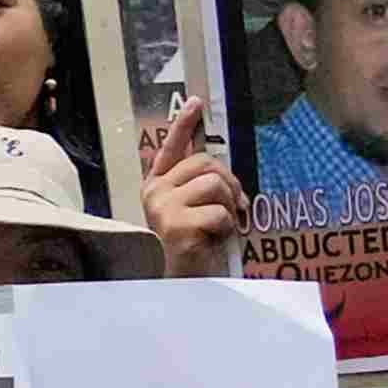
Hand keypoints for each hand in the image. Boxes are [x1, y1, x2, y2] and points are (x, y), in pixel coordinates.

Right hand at [140, 95, 244, 276]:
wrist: (178, 284)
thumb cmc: (189, 249)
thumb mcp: (194, 212)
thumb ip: (200, 188)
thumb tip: (223, 174)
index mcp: (157, 186)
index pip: (171, 148)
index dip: (184, 124)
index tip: (196, 102)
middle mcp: (155, 192)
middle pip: (205, 163)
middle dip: (229, 183)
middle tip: (233, 207)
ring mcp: (162, 208)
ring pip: (214, 184)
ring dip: (228, 206)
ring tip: (220, 227)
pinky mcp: (176, 226)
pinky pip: (219, 213)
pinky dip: (226, 228)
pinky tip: (214, 240)